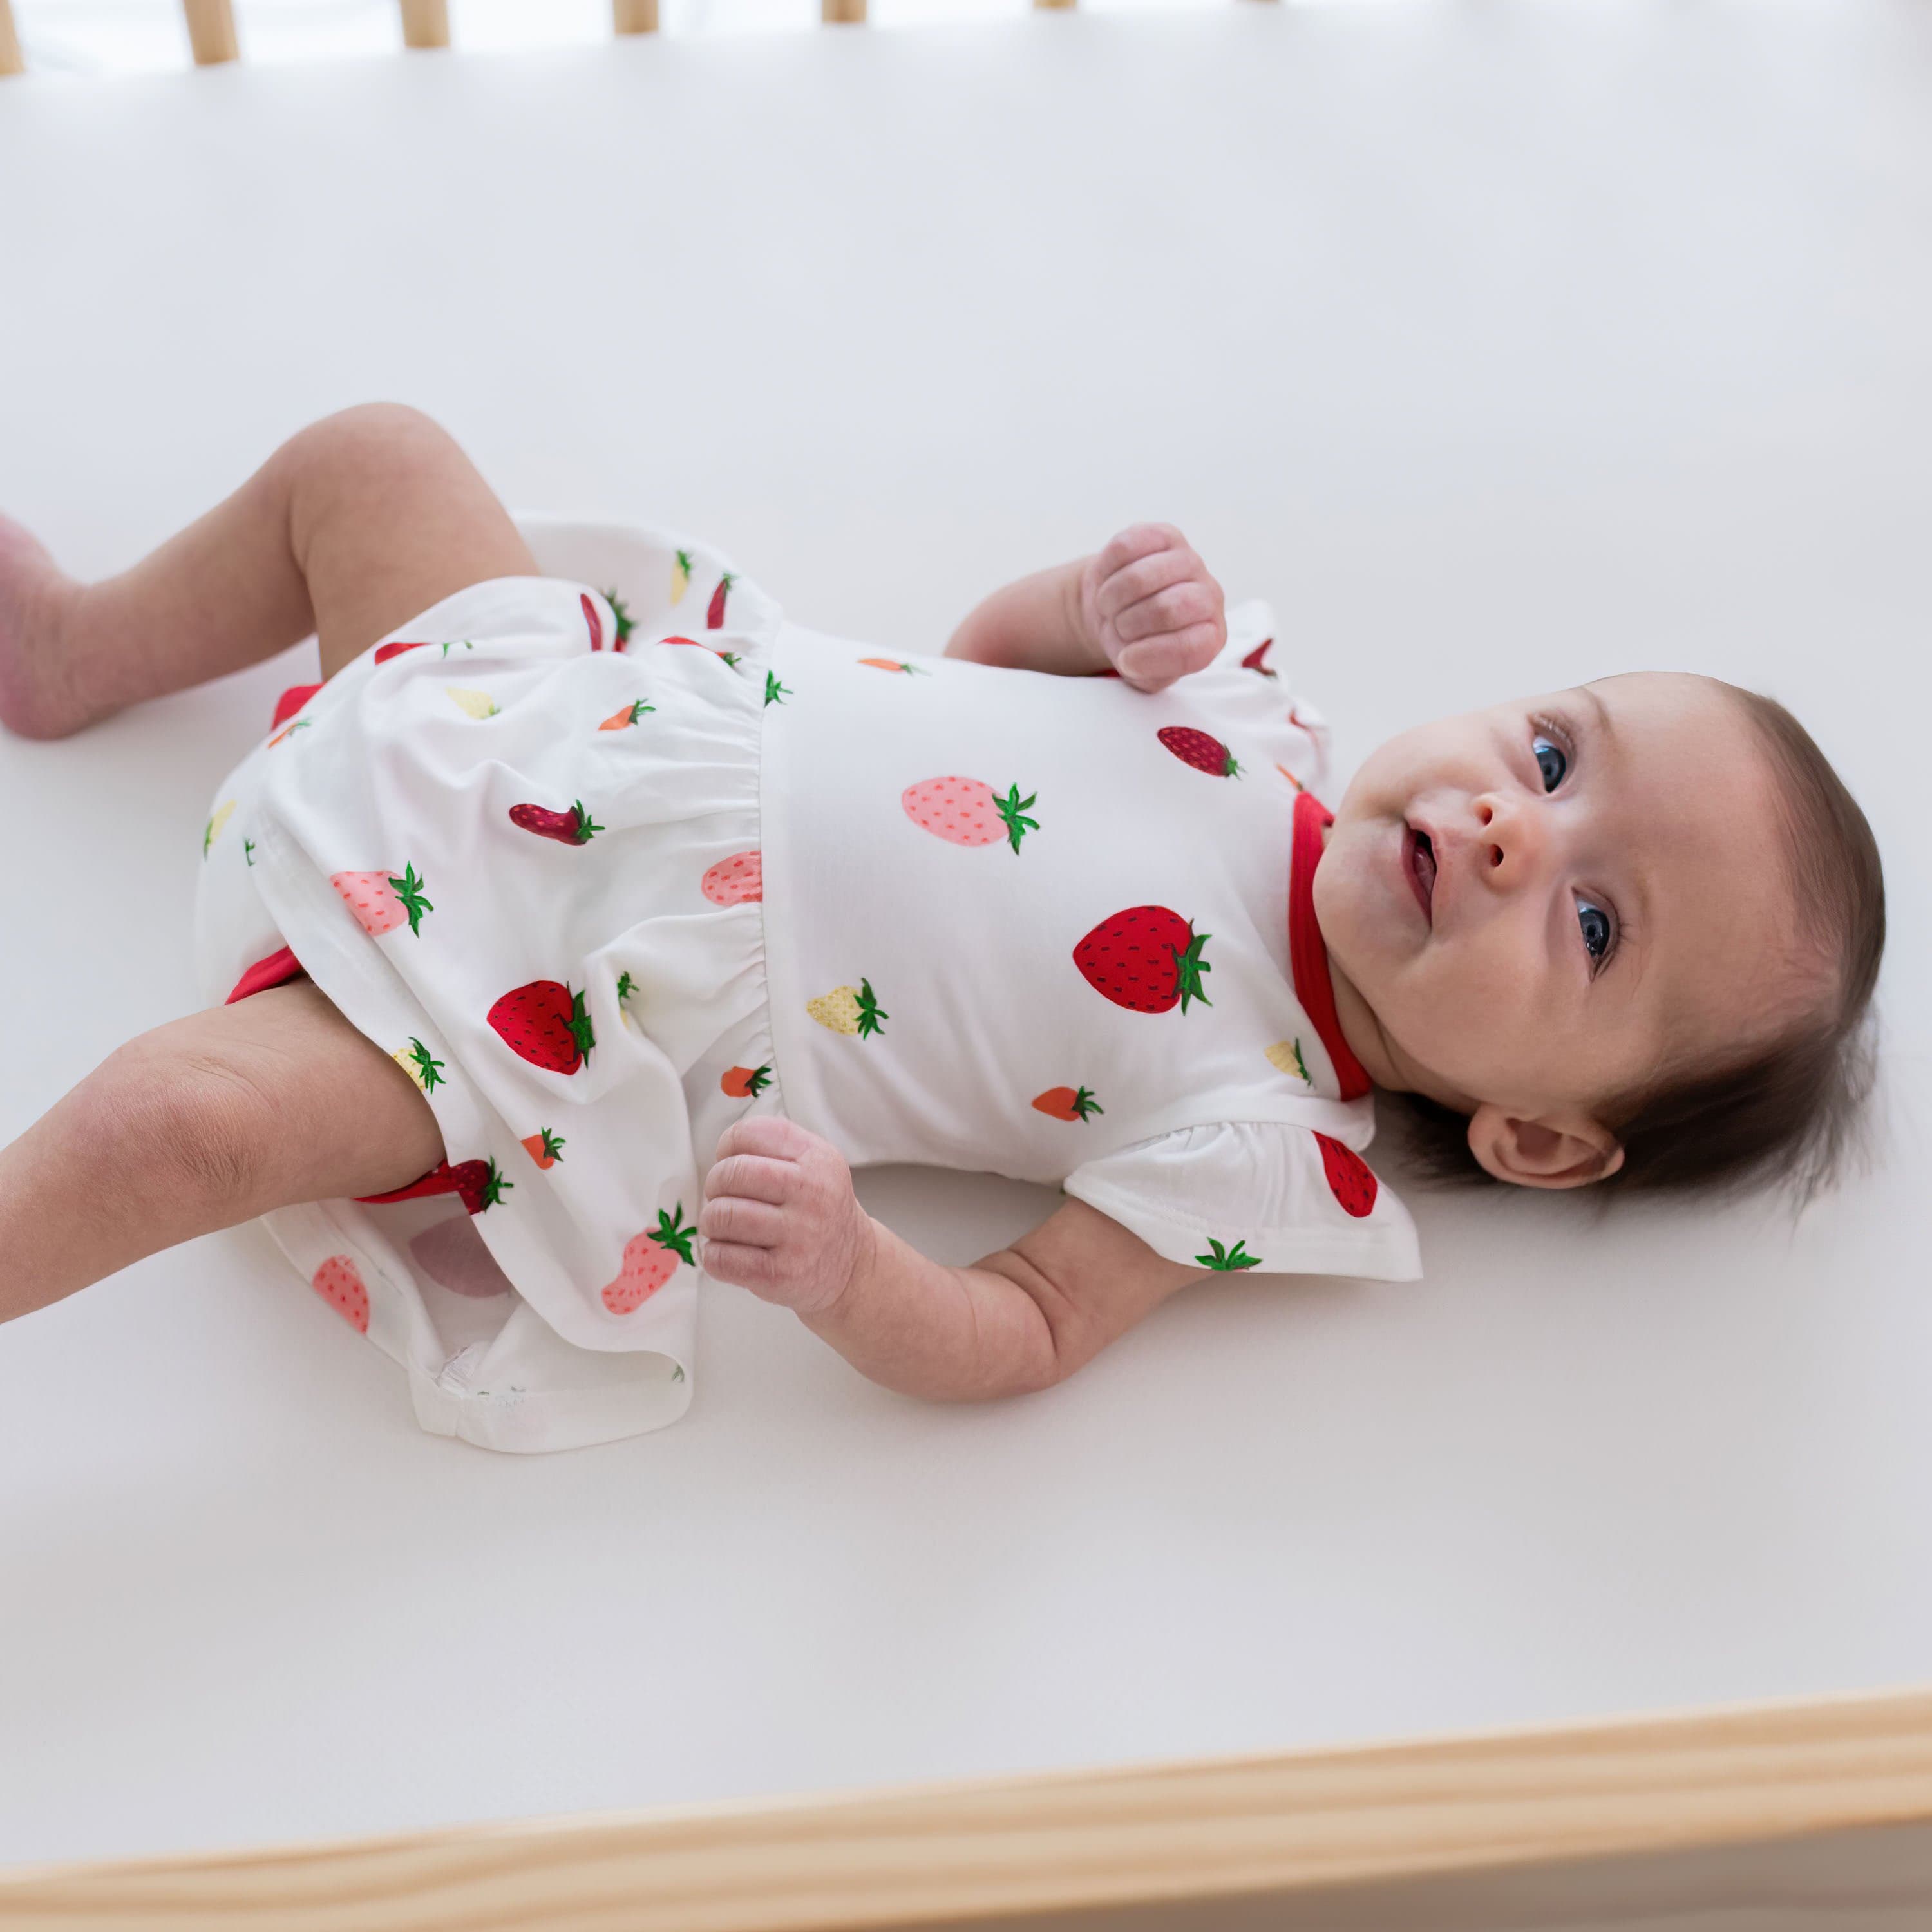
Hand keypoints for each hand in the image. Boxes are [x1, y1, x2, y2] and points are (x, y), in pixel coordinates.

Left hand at [698, 1116, 874, 1316]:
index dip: (727, 1147)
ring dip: (711, 1222)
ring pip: (722, 1216)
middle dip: (714, 1185)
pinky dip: (714, 1255)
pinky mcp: (781, 1274)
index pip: (749, 1134)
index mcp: (817, 1158)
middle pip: (731, 1174)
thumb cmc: (819, 1210)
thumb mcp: (816, 1164)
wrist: (853, 1264)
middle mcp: (812, 1193)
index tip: (731, 1163)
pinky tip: (730, 1252)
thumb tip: (721, 1153)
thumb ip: (774, 1148)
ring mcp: (799, 1237)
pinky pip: (721, 1258)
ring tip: (725, 1226)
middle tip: (722, 1197)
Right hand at [1078, 524, 1227, 691]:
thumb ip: (1144, 673)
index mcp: (1211, 637)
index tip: (1128, 658)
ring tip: (1111, 607)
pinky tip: (1110, 579)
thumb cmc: (1136, 646)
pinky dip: (1107, 569)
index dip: (1150, 655)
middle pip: (1168, 609)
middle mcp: (1208, 596)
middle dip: (1129, 624)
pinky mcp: (1164, 535)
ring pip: (1139, 578)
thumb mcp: (1145, 673)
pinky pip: (1126, 548)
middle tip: (1118, 627)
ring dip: (1111, 599)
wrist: (1121, 612)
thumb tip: (1131, 656)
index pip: (1191, 648)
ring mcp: (1188, 562)